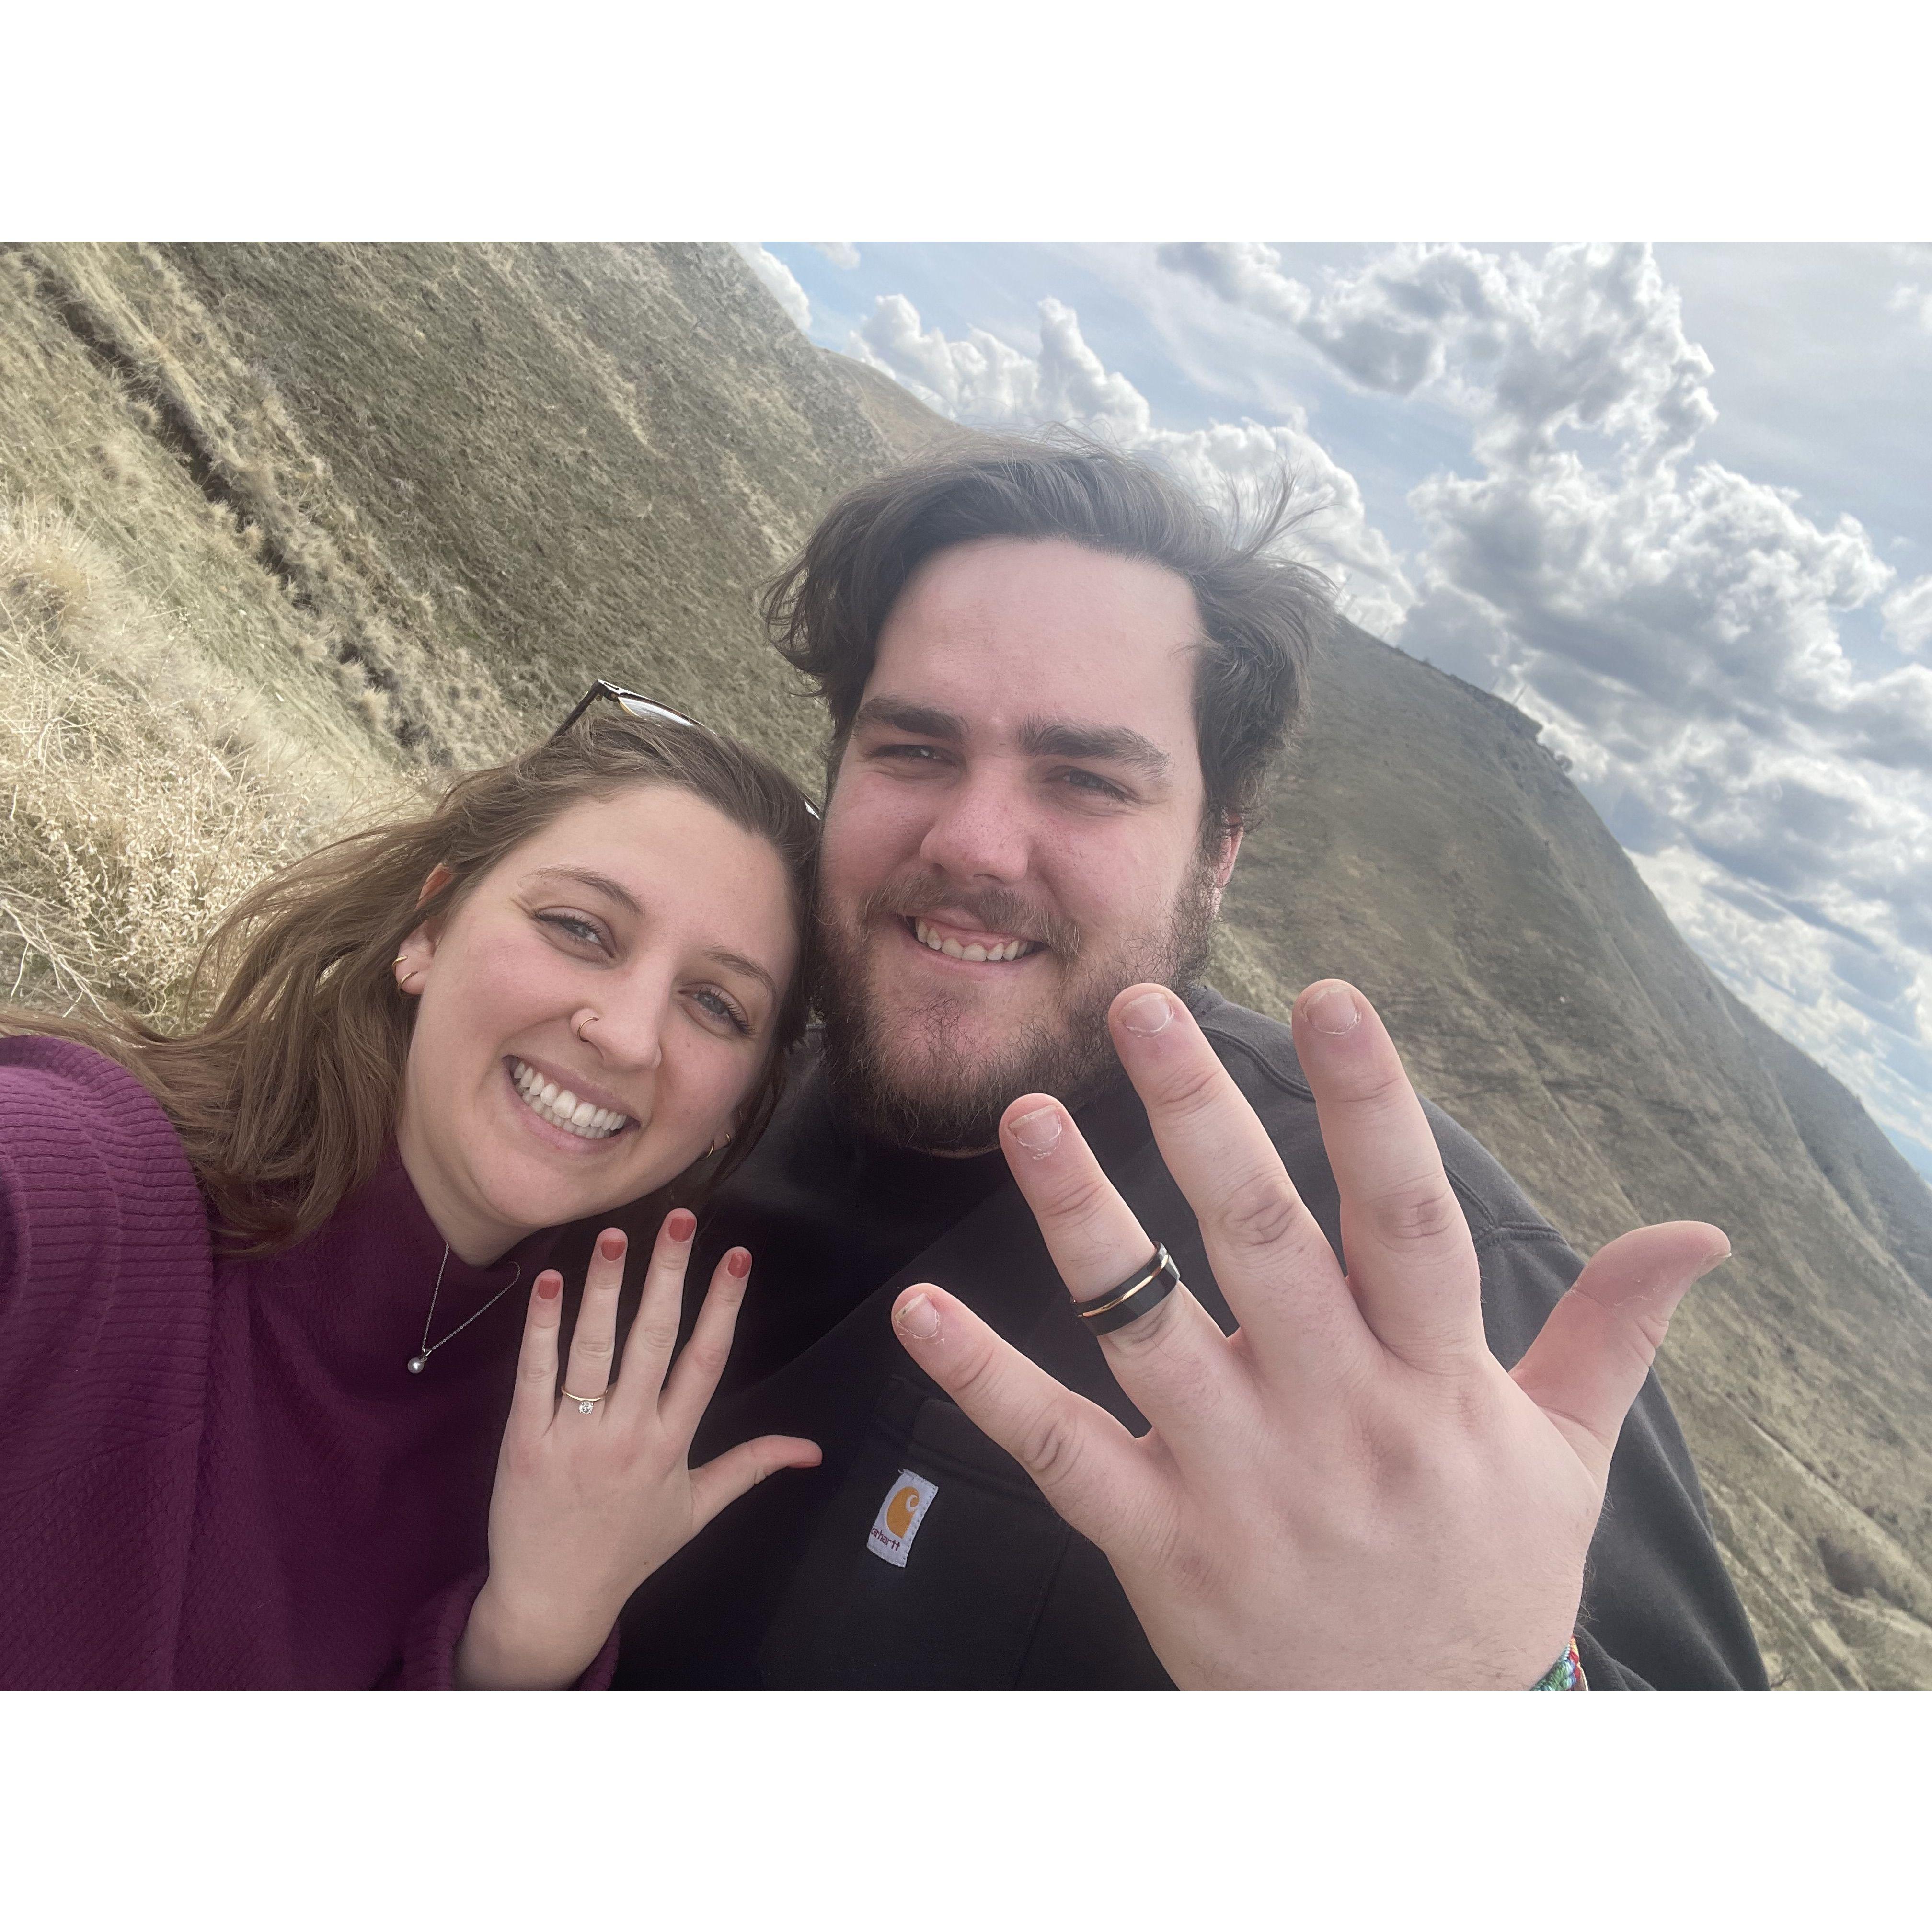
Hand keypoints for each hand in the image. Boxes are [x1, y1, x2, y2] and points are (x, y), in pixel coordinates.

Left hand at [456, 1211, 819, 1687]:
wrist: (554, 1601)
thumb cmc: (627, 1551)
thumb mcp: (697, 1510)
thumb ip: (751, 1467)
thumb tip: (811, 1451)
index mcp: (673, 1445)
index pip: (706, 1361)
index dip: (724, 1305)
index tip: (737, 1254)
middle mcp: (629, 1435)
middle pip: (654, 1342)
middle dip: (669, 1275)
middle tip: (679, 1218)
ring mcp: (576, 1438)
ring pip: (595, 1350)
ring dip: (606, 1288)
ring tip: (615, 1234)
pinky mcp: (525, 1443)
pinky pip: (534, 1375)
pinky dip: (540, 1327)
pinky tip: (548, 1281)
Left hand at [889, 980, 1729, 1687]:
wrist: (1418, 1752)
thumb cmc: (1487, 1578)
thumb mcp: (1570, 1456)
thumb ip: (1613, 1330)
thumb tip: (1701, 1232)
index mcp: (1434, 1384)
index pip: (1406, 1221)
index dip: (1371, 1106)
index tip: (1330, 997)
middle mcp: (1333, 1419)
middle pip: (1261, 1245)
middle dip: (1200, 1119)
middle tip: (1142, 1010)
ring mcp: (1236, 1481)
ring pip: (1147, 1331)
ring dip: (1080, 1220)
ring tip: (1027, 1116)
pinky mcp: (1156, 1541)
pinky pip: (1056, 1451)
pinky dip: (981, 1381)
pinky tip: (918, 1309)